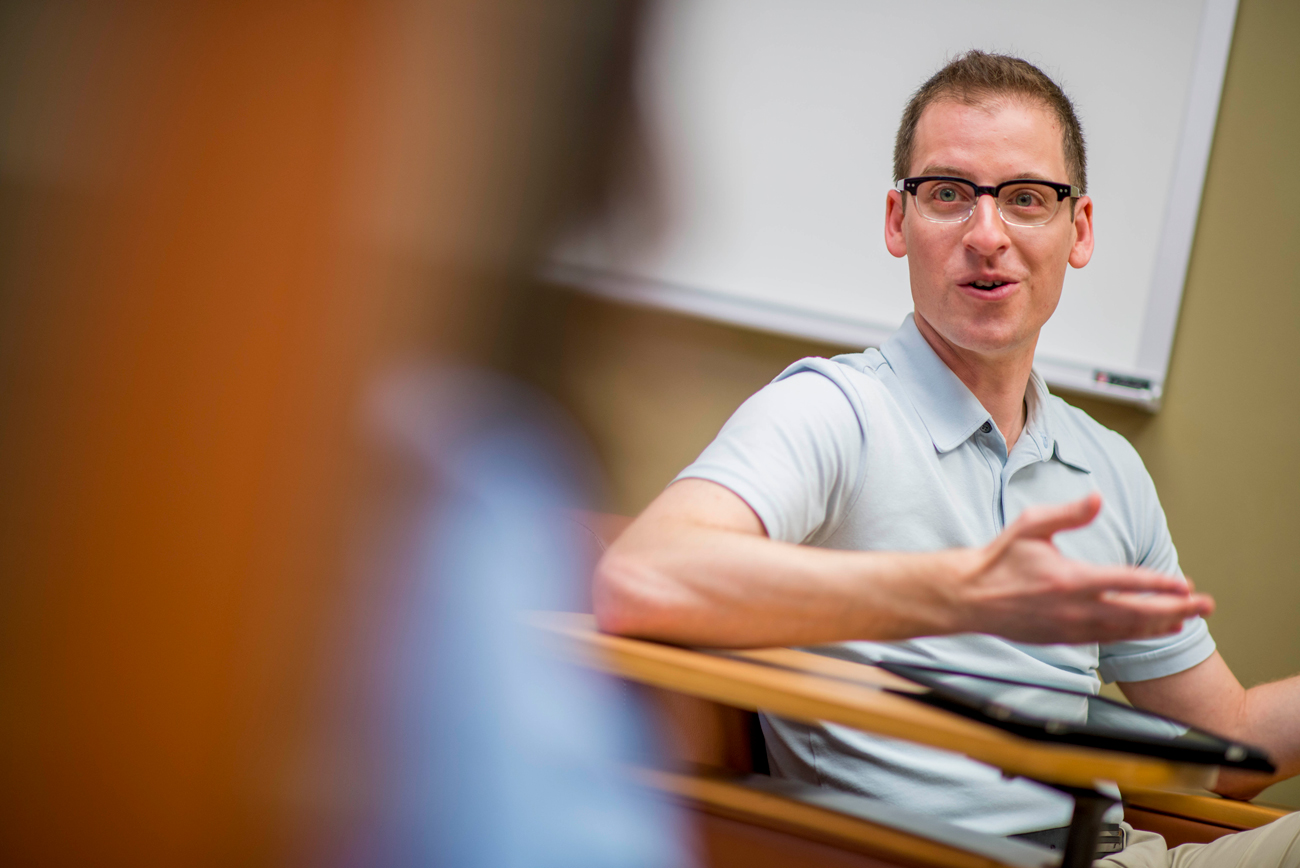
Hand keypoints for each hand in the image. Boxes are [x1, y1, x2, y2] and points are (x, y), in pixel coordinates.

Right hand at [950, 493, 1214, 643]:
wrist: (970, 597)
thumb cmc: (999, 558)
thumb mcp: (1030, 526)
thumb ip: (1068, 514)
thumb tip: (1097, 498)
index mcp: (1069, 578)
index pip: (1126, 583)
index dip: (1159, 585)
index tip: (1184, 584)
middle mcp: (1075, 608)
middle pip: (1137, 612)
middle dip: (1175, 609)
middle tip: (1205, 604)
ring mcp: (1072, 627)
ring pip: (1127, 630)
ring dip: (1161, 624)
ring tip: (1188, 619)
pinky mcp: (1066, 638)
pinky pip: (1110, 638)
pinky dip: (1136, 634)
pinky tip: (1154, 629)